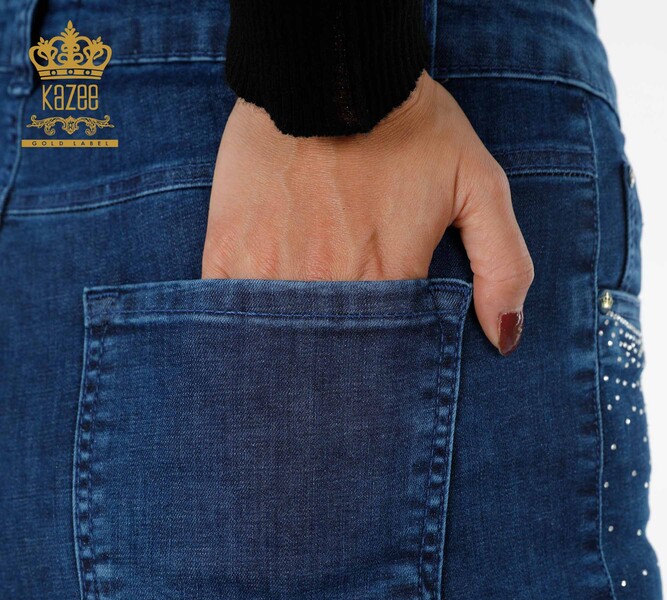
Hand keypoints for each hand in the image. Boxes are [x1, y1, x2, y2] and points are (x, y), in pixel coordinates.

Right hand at [202, 72, 533, 354]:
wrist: (331, 68)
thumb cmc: (409, 126)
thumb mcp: (480, 185)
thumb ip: (504, 265)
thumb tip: (506, 339)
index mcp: (386, 281)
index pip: (385, 358)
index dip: (383, 371)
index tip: (379, 376)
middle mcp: (327, 285)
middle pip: (328, 358)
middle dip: (333, 376)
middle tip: (336, 394)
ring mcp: (270, 269)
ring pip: (277, 343)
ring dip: (287, 359)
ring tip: (292, 373)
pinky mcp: (228, 250)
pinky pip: (229, 313)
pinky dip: (241, 330)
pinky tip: (254, 337)